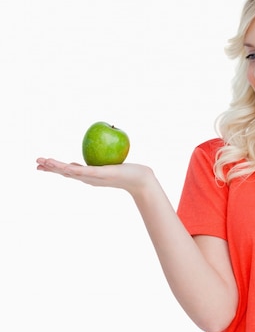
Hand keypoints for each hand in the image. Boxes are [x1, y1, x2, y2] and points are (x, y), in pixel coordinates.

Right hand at [36, 158, 154, 194]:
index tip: (43, 164)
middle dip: (51, 168)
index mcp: (89, 176)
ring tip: (44, 162)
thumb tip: (95, 151)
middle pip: (65, 173)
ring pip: (70, 172)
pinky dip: (73, 169)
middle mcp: (89, 178)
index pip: (69, 171)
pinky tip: (64, 166)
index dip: (55, 168)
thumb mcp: (110, 165)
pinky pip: (84, 171)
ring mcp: (93, 177)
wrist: (140, 180)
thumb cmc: (127, 172)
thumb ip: (101, 161)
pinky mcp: (100, 174)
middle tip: (36, 164)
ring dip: (56, 167)